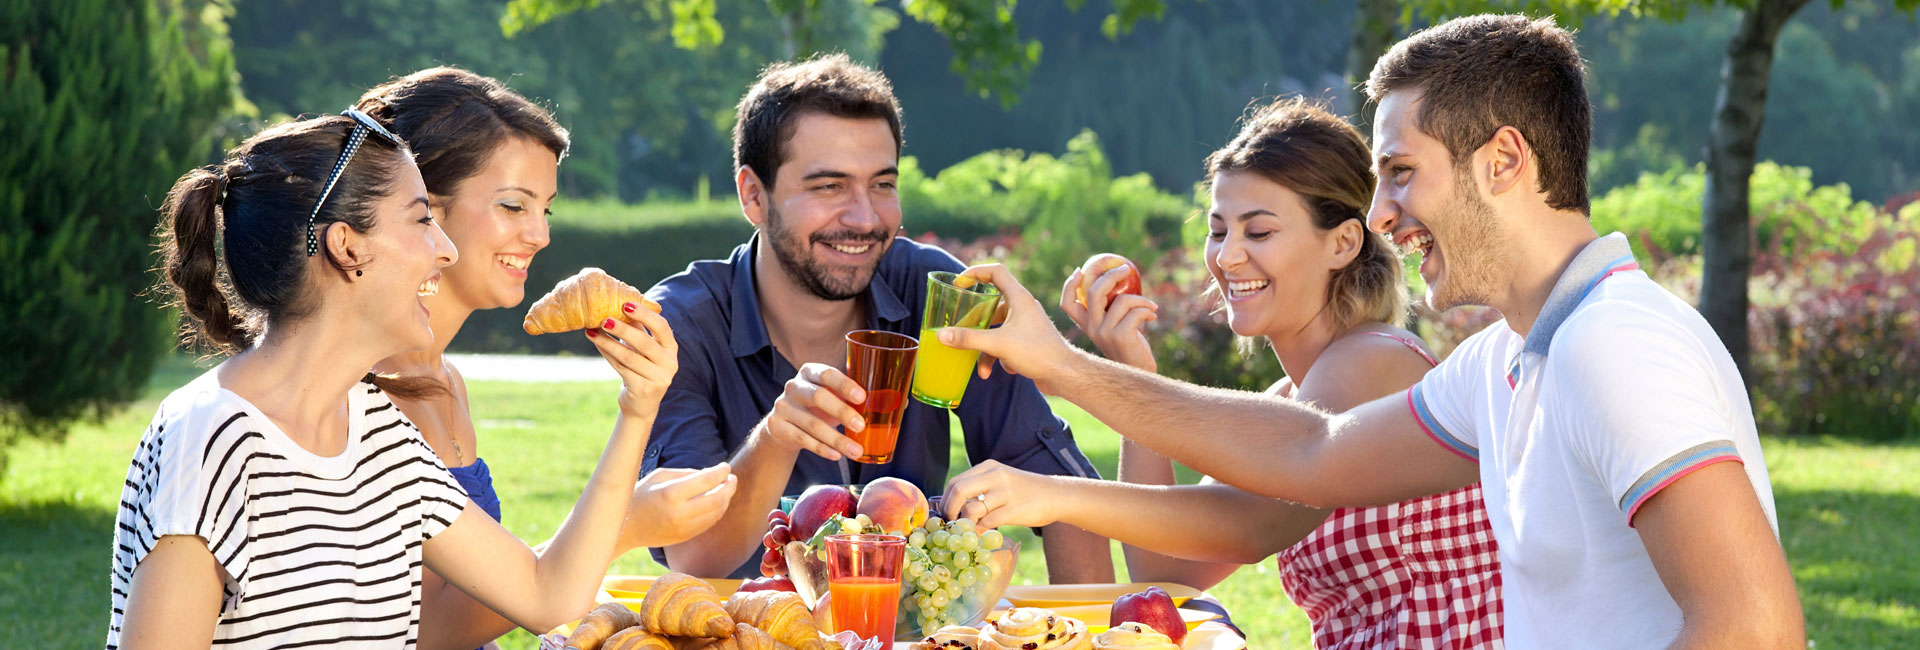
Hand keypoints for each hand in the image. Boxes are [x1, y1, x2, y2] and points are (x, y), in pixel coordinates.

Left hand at [587, 303, 678, 420]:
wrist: (642, 403)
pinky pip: (621, 368)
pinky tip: (597, 344)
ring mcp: (658, 378)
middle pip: (644, 342)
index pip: (662, 327)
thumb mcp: (644, 347)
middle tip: (604, 319)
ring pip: (629, 357)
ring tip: (592, 331)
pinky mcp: (644, 389)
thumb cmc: (642, 367)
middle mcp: (669, 363)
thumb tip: (619, 301)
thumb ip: (637, 328)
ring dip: (608, 342)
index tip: (626, 304)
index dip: (645, 315)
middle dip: (623, 329)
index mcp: (671, 348)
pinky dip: (607, 354)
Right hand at [618, 463, 737, 550]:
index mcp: (671, 494)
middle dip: (729, 487)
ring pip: (716, 513)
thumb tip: (711, 473)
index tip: (726, 466)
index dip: (721, 472)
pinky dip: (716, 511)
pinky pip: (708, 523)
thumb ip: (686, 473)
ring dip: (725, 499)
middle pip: (717, 499)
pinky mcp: (684, 537)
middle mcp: (679, 513)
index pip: (707, 481)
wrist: (624, 527)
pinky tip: (716, 502)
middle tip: (732, 478)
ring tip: (725, 488)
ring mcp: (683, 528)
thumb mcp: (659, 476)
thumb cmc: (640, 495)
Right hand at [760, 363, 866, 460]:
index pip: (827, 374)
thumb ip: (852, 397)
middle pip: (818, 397)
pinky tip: (837, 455)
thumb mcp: (831, 397)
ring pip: (812, 424)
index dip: (844, 385)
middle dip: (842, 412)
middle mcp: (793, 386)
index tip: (862, 397)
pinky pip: (802, 439)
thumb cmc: (817, 408)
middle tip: (861, 426)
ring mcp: (782, 406)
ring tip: (856, 451)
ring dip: (837, 439)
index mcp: (810, 372)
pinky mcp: (776, 426)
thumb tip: (892, 404)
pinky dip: (822, 449)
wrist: (784, 425)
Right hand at [936, 263, 1077, 389]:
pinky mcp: (1028, 340)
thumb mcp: (998, 344)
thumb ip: (968, 338)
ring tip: (982, 369)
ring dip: (986, 348)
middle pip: (991, 304)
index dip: (975, 272)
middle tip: (959, 328)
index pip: (996, 272)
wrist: (1064, 375)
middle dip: (975, 322)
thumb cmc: (1038, 353)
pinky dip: (1000, 355)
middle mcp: (1023, 307)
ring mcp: (1026, 324)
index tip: (959, 282)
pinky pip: (1006, 342)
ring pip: (997, 328)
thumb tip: (941, 335)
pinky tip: (1007, 369)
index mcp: (1019, 298)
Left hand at [940, 460, 1064, 529]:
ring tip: (969, 529)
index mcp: (989, 467)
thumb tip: (954, 507)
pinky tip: (983, 531)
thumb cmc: (1025, 491)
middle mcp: (996, 476)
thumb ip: (980, 488)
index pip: (956, 481)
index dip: (945, 500)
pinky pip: (987, 522)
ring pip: (971, 509)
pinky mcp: (1014, 509)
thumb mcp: (1001, 480)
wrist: (1056, 495)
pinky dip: (981, 530)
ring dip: (965, 523)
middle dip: (949, 510)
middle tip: (950, 523)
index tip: (945, 514)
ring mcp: (1006, 492)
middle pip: (958, 491)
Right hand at [1060, 267, 1159, 370]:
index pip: (1067, 304)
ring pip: (1122, 300)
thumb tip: (1116, 278)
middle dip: (1111, 275)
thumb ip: (1109, 310)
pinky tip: (1153, 316)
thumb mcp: (1114, 326)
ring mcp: (1105, 333)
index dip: (1069, 285)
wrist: (1139, 370)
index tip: (1080, 270)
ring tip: (1150, 306)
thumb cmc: (1130, 345)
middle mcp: (1092, 329)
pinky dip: (1148, 310)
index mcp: (1087, 325)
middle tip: (1126, 268)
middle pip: (1094, 292)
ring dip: (1141, 299)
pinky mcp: (1121, 336)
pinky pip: (1136, 311)